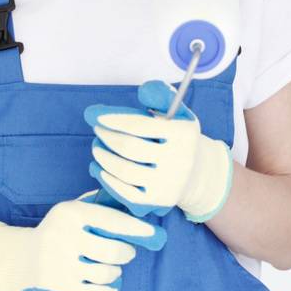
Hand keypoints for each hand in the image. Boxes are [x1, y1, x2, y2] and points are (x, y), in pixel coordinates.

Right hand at [0, 190, 165, 290]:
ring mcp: (61, 265)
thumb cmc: (59, 230)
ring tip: (110, 266)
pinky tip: (108, 283)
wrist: (23, 258)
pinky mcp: (61, 287)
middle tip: (127, 251)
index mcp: (70, 214)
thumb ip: (100, 204)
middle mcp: (64, 238)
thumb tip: (133, 202)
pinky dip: (110, 290)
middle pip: (114, 251)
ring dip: (115, 271)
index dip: (138, 229)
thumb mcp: (72, 209)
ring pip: (107, 273)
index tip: (156, 234)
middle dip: (127, 252)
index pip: (112, 221)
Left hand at [85, 80, 234, 221]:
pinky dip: (107, 178)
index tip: (95, 115)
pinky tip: (98, 167)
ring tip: (97, 147)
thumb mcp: (177, 112)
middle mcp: (180, 160)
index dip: (115, 119)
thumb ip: (161, 96)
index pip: (141, 125)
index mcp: (184, 134)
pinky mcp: (157, 201)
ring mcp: (168, 184)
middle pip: (130, 147)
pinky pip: (125, 192)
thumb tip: (143, 90)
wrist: (195, 173)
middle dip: (107, 136)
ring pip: (124, 170)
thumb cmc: (176, 137)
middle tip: (98, 131)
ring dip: (103, 157)